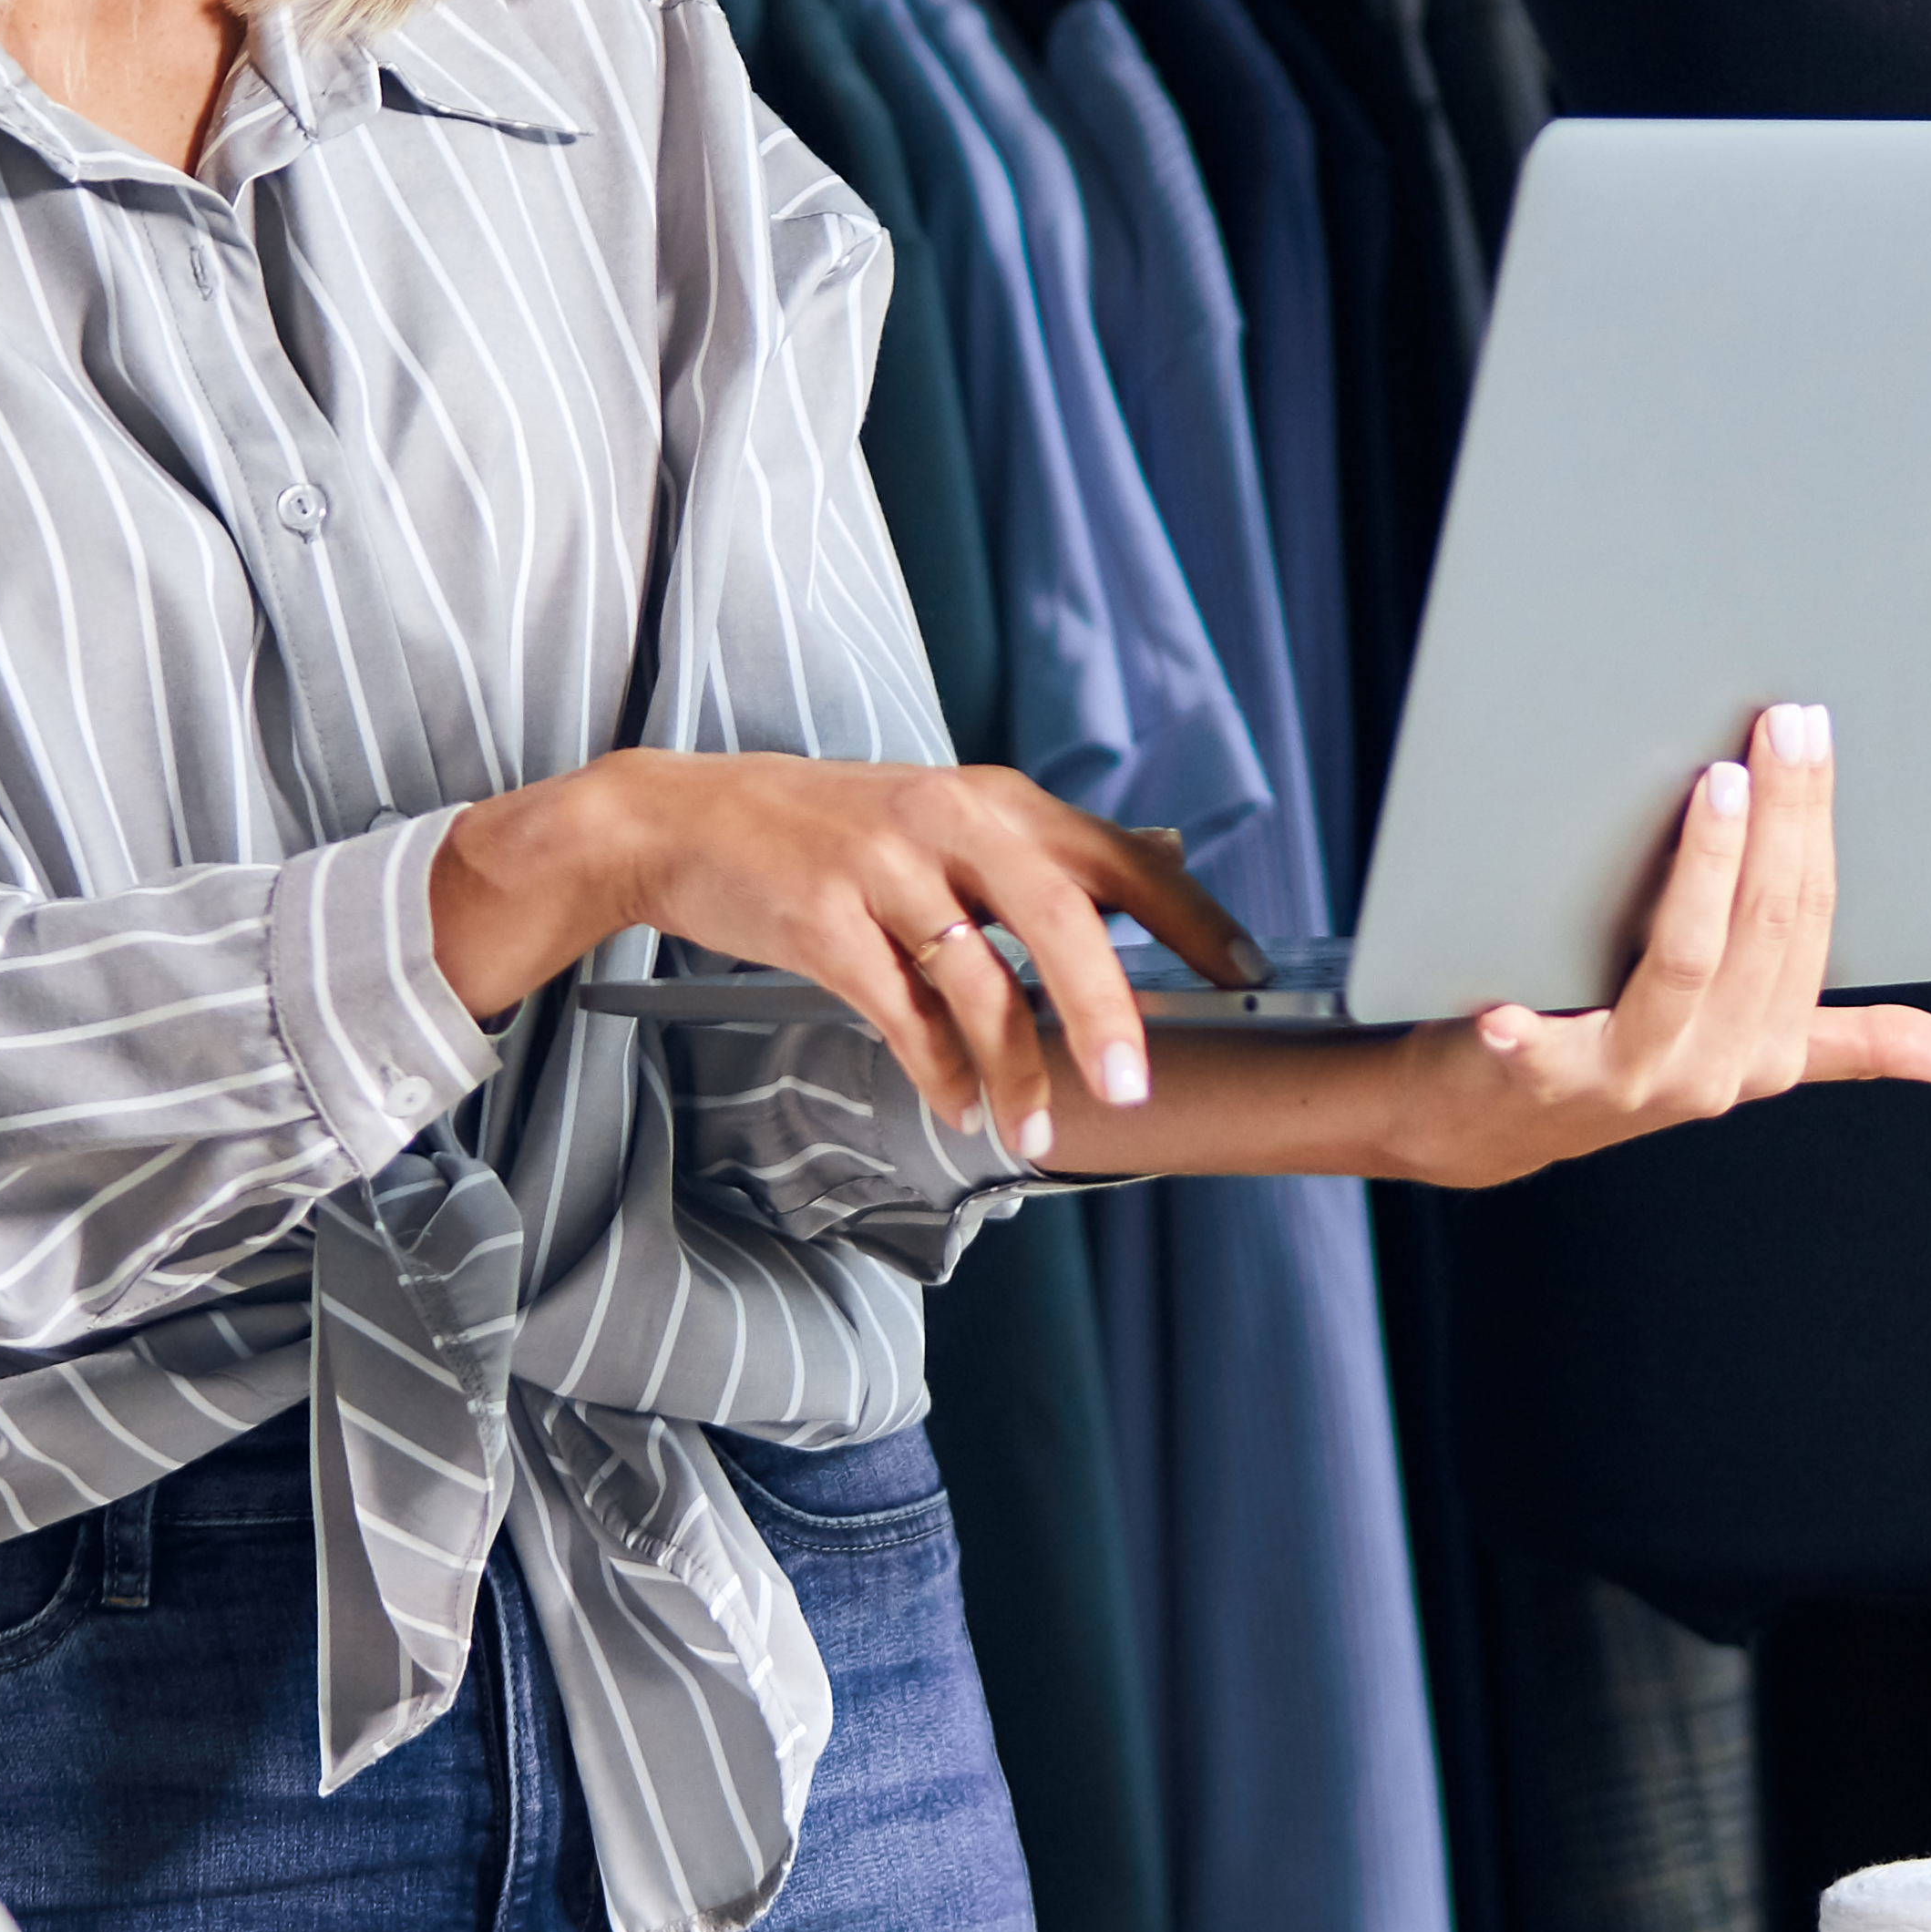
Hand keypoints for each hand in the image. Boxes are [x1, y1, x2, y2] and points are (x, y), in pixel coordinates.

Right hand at [437, 752, 1260, 1164]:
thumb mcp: (943, 820)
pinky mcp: (822, 917)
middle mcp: (948, 819)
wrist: (685, 821)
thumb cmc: (830, 833)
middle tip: (1137, 1083)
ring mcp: (882, 866)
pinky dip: (935, 1068)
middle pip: (1057, 911)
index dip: (1188, 916)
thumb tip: (1161, 865)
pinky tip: (957, 1107)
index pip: (1115, 855)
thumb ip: (1040, 854)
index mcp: (993, 800)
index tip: (1244, 974)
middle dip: (1106, 1005)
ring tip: (1037, 1130)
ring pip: (974, 976)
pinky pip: (897, 1008)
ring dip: (1013, 1067)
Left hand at [1380, 705, 1930, 1188]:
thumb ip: (1849, 1043)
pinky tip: (1513, 1002)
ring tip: (1715, 786)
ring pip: (1685, 964)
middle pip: (1762, 929)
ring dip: (1706, 873)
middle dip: (1782, 819)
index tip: (1811, 734)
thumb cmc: (1611, 1059)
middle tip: (1780, 725)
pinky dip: (1530, 1032)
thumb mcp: (1742, 1050)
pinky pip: (1544, 1052)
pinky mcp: (1540, 1086)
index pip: (1810, 922)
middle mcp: (1712, 1069)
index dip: (1815, 826)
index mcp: (1767, 1050)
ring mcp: (1630, 1080)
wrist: (1488, 1128)